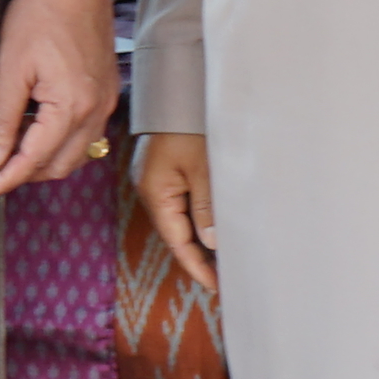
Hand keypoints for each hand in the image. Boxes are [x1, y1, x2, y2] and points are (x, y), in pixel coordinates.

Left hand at [0, 0, 119, 204]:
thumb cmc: (41, 12)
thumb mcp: (11, 66)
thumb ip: (1, 117)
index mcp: (71, 107)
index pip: (33, 161)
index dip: (5, 180)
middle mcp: (95, 111)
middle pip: (59, 165)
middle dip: (25, 174)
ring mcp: (105, 101)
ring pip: (76, 153)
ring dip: (44, 160)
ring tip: (11, 154)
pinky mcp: (107, 90)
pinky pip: (86, 132)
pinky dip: (61, 141)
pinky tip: (37, 129)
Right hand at [131, 132, 217, 298]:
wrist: (178, 91)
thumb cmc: (188, 126)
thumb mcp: (203, 168)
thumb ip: (207, 207)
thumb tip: (212, 242)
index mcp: (156, 193)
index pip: (177, 241)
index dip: (196, 266)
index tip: (216, 286)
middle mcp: (152, 190)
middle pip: (177, 233)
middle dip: (200, 256)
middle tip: (225, 278)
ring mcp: (157, 180)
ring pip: (181, 219)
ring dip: (200, 238)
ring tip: (225, 258)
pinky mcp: (166, 171)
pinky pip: (183, 203)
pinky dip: (198, 218)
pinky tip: (215, 226)